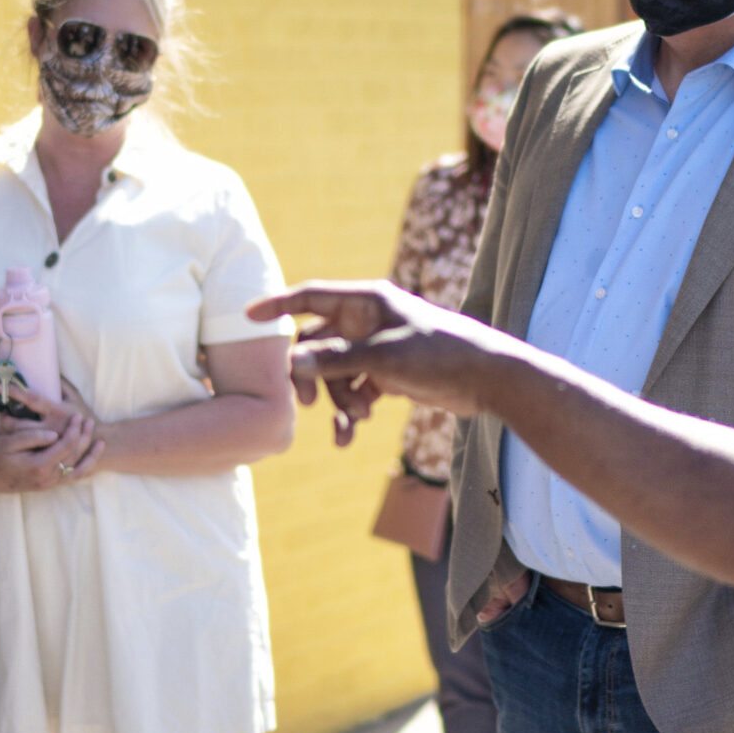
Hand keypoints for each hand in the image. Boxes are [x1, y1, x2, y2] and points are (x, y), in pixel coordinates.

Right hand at [0, 396, 102, 493]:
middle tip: (88, 420)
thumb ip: (31, 437)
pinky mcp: (49, 485)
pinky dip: (85, 469)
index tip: (77, 416)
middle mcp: (47, 478)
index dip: (74, 430)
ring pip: (77, 468)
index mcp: (38, 466)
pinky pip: (72, 479)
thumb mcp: (8, 443)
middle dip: (83, 437)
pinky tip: (92, 459)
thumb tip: (53, 434)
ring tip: (99, 439)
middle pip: (73, 455)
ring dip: (89, 453)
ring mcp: (49, 484)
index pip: (64, 446)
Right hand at [246, 281, 502, 446]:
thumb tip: (294, 362)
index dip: (278, 306)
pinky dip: (349, 411)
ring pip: (334, 373)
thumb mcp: (385, 358)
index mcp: (366, 301)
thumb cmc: (440, 354)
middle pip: (317, 344)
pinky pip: (353, 391)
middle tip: (310, 403)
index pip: (311, 297)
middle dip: (312, 376)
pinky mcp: (386, 374)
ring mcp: (375, 348)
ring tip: (354, 422)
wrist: (487, 379)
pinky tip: (349, 435)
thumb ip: (337, 360)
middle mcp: (366, 321)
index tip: (247, 317)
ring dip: (338, 400)